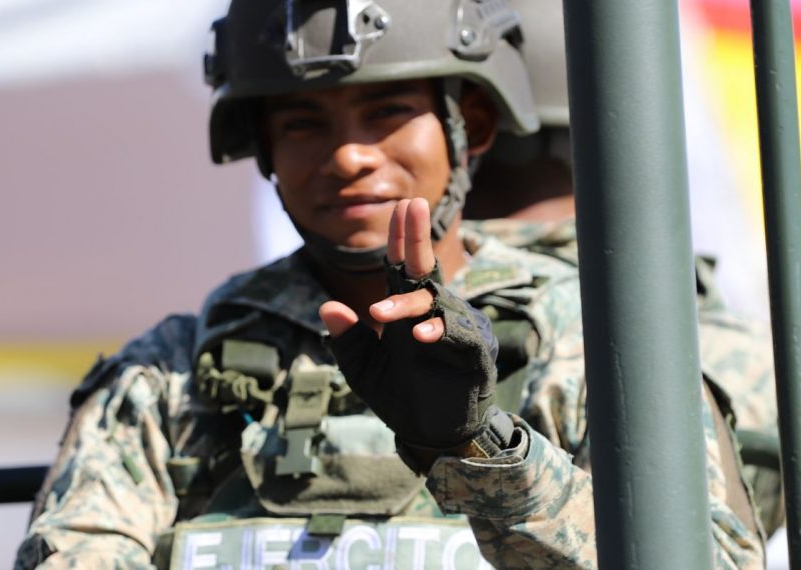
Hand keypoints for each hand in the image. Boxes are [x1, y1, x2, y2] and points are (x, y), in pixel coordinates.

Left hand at [320, 198, 499, 470]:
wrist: (431, 434)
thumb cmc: (400, 395)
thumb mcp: (362, 369)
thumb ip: (347, 340)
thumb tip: (326, 307)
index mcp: (405, 311)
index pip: (401, 267)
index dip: (401, 237)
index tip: (401, 205)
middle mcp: (431, 313)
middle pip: (424, 269)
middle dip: (416, 238)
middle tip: (412, 206)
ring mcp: (455, 330)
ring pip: (435, 303)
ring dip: (408, 306)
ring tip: (380, 315)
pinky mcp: (474, 353)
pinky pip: (459, 336)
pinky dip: (440, 333)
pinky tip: (422, 336)